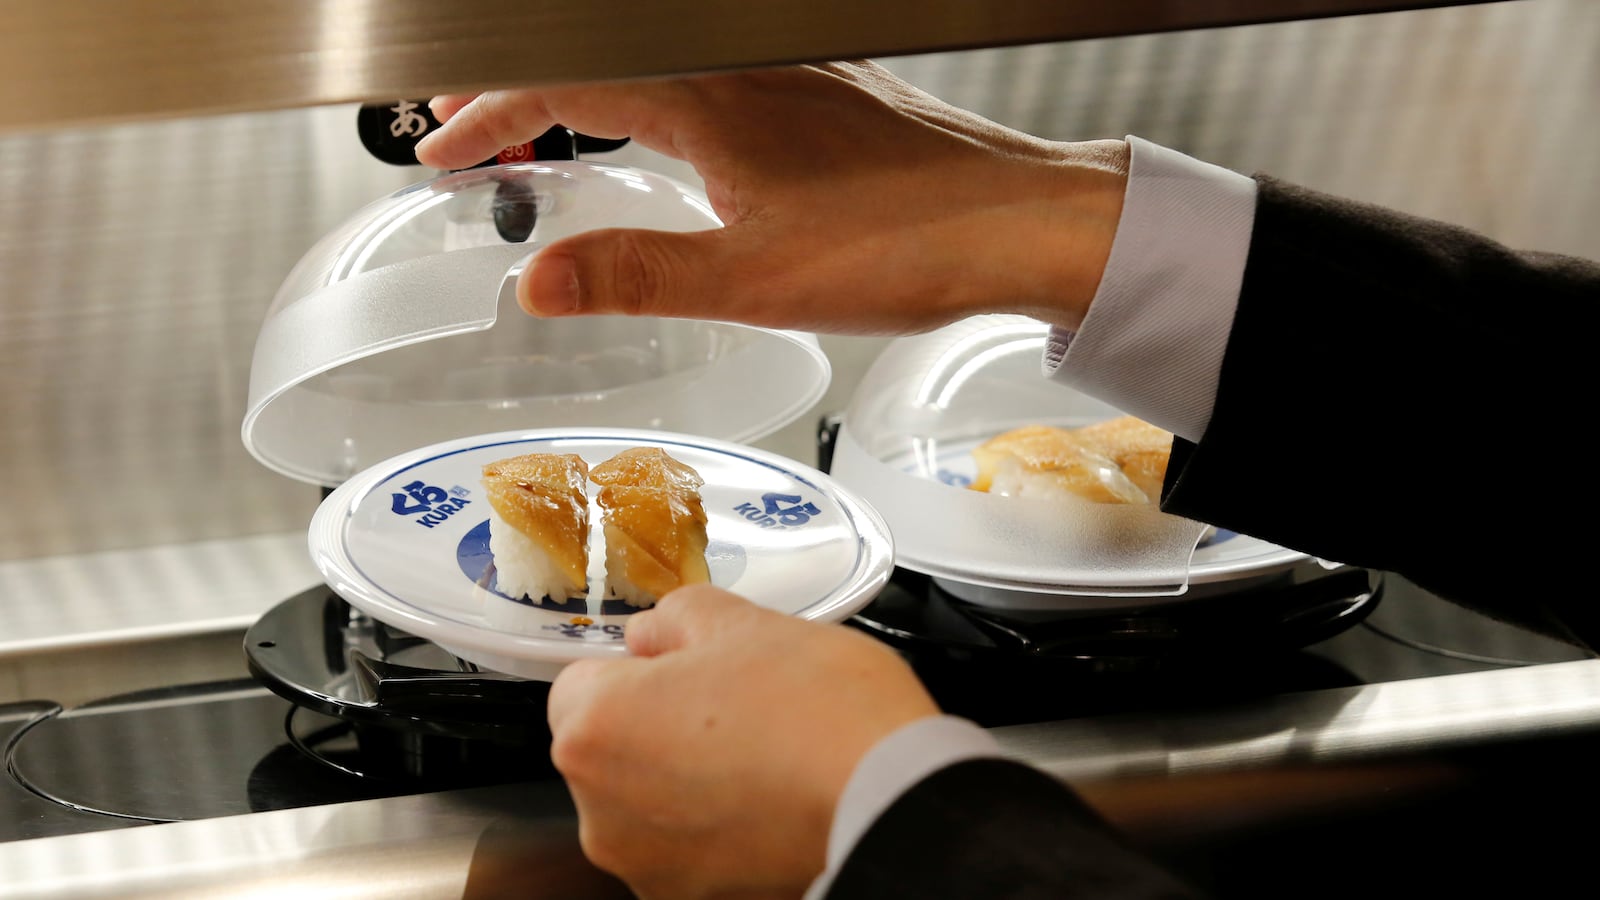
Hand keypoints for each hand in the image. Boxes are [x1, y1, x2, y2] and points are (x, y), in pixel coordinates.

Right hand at [415, 61, 1127, 334]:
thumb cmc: (906, 244)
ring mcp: (787, 68)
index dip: (486, 112)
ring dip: (586, 92)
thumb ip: (637, 276)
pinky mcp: (825, 88)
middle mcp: (743, 63)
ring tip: (545, 130)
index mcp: (709, 96)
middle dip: (520, 90)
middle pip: (599, 57)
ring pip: (653, 61)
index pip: (561, 81)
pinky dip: (650, 96)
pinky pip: (705, 72)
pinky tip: (665, 136)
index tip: (437, 147)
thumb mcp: (754, 280)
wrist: (1022, 221)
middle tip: (464, 127)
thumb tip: (536, 280)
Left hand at [545, 585, 939, 898]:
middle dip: (659, 727)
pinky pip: (690, 850)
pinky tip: (772, 800)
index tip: (682, 668)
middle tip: (733, 704)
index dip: (635, 670)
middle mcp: (601, 812)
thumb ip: (678, 618)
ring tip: (763, 754)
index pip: (579, 685)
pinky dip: (719, 829)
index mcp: (596, 728)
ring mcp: (647, 867)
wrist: (891, 801)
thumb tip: (654, 635)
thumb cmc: (819, 712)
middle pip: (611, 751)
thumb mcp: (746, 623)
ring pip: (650, 805)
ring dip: (687, 781)